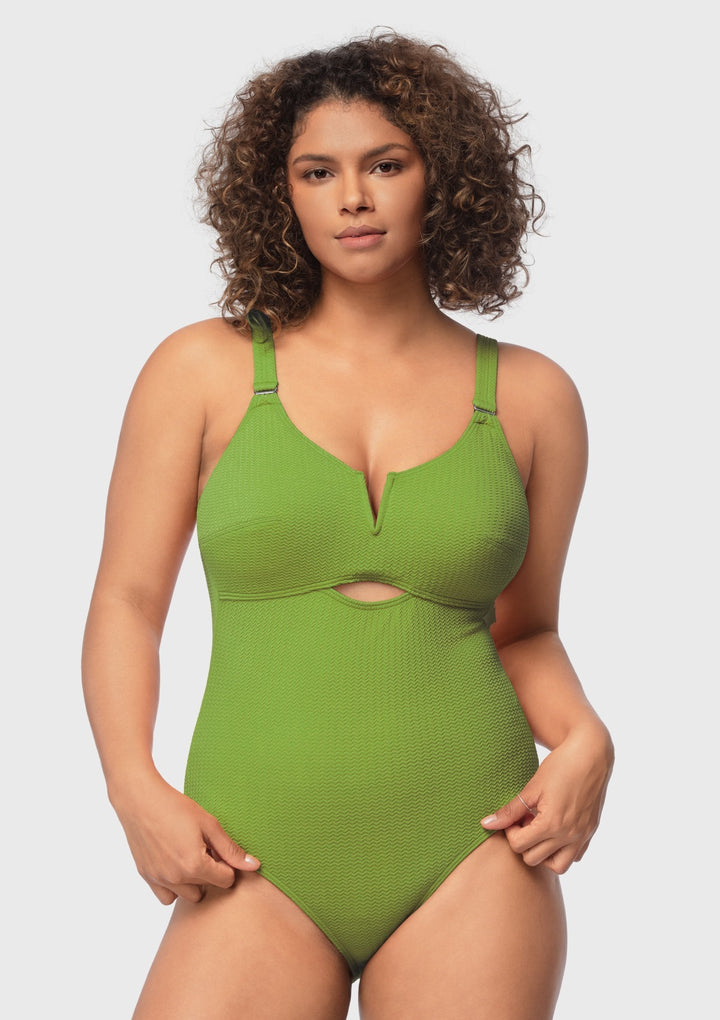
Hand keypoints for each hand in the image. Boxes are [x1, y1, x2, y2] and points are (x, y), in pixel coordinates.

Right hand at [112, 773, 260, 903]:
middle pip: (207, 890)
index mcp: (195, 865)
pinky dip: (174, 886)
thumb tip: (254, 866)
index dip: (227, 865)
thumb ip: (231, 849)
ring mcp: (159, 880)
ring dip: (192, 882)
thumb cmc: (176, 807)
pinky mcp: (146, 877)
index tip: (219, 849)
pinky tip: (174, 864)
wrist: (140, 800)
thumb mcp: (209, 824)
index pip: (226, 880)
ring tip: (189, 857)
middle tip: (204, 850)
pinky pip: (166, 897)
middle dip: (210, 874)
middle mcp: (176, 878)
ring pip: (187, 896)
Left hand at [481, 724, 613, 873]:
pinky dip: (563, 850)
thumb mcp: (532, 788)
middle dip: (525, 842)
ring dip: (544, 852)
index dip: (511, 832)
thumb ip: (510, 810)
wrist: (591, 754)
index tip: (515, 816)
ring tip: (541, 828)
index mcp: (552, 824)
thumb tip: (486, 824)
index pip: (519, 846)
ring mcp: (582, 836)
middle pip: (534, 859)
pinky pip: (575, 856)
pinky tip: (557, 829)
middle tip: (527, 820)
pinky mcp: (591, 832)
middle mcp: (569, 835)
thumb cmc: (560, 766)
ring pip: (557, 866)